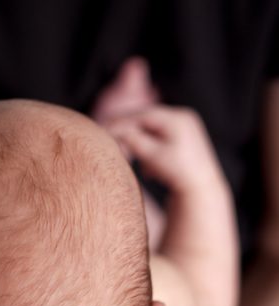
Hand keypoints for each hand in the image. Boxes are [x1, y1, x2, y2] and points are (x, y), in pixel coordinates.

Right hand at [105, 105, 224, 194]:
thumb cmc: (178, 173)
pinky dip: (148, 145)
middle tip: (109, 140)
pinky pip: (159, 135)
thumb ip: (134, 140)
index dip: (121, 122)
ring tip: (129, 158)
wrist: (202, 189)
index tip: (104, 130)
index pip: (142, 115)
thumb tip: (116, 130)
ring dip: (137, 140)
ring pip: (151, 128)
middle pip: (147, 119)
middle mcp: (183, 117)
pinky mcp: (184, 135)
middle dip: (127, 131)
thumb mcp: (153, 156)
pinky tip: (147, 168)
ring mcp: (185, 125)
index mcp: (178, 119)